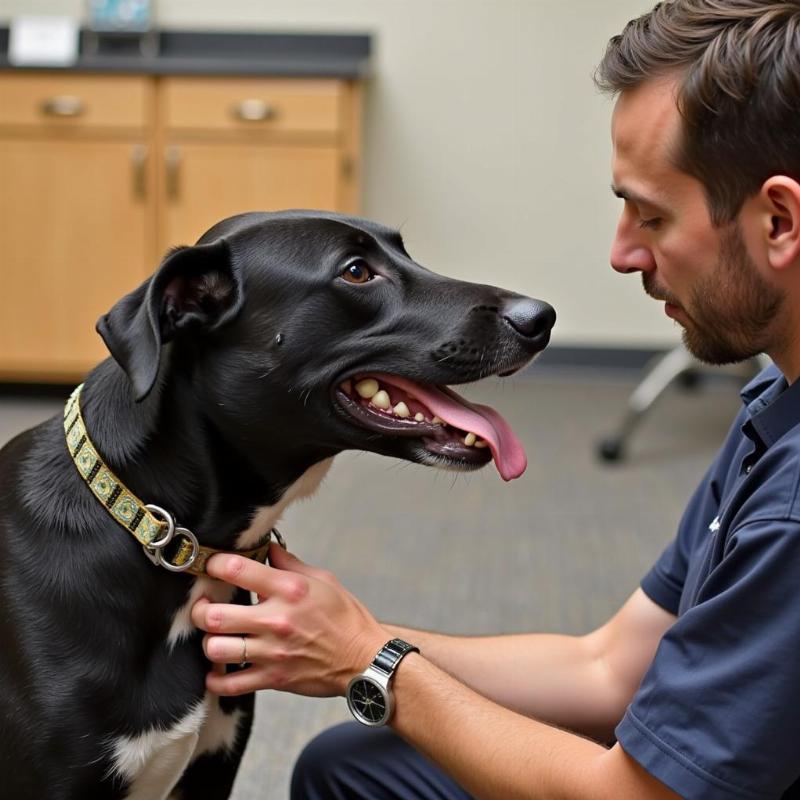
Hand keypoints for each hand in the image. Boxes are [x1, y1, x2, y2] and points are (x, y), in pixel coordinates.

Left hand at [191, 543, 387, 696]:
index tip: (210, 564)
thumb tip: (268, 549)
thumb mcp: (323, 580)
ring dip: (209, 642)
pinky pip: (230, 684)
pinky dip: (217, 679)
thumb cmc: (345, 617)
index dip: (214, 563)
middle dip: (199, 609)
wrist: (364, 659)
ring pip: (216, 649)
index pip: (238, 569)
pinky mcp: (273, 678)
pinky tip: (219, 670)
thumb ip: (290, 564)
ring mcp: (272, 652)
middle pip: (213, 615)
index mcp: (289, 590)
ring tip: (215, 636)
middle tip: (202, 606)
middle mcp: (276, 620)